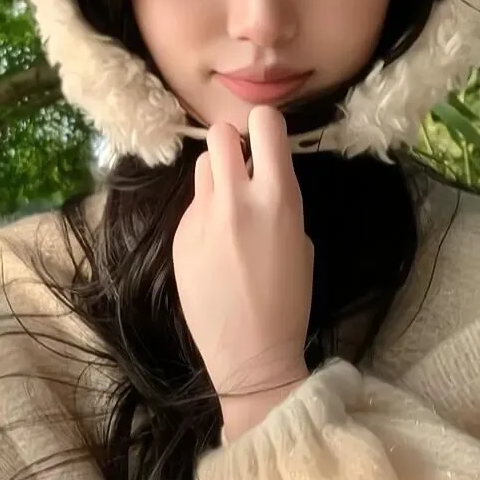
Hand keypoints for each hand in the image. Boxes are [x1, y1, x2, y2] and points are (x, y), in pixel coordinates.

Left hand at [172, 106, 313, 433]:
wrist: (250, 354)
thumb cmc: (288, 301)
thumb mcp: (300, 242)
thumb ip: (279, 202)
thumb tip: (261, 180)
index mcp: (278, 198)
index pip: (265, 124)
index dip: (265, 126)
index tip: (265, 138)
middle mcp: (236, 199)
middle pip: (220, 135)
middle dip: (232, 144)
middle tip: (241, 167)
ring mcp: (201, 218)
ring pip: (202, 166)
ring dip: (216, 175)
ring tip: (227, 208)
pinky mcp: (179, 237)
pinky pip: (192, 206)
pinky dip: (204, 214)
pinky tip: (214, 247)